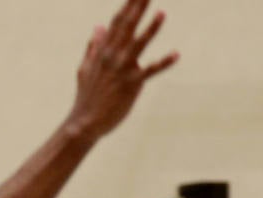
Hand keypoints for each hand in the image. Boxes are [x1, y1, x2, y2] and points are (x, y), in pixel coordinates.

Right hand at [67, 0, 177, 140]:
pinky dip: (163, 62)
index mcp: (103, 50)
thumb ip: (94, 46)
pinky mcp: (131, 84)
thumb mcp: (86, 67)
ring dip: (151, 28)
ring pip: (139, 43)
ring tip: (162, 12)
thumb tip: (98, 26)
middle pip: (127, 25)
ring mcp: (122, 68)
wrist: (85, 122)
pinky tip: (176, 54)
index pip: (116, 22)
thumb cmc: (87, 96)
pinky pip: (150, 71)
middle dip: (137, 7)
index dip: (127, 5)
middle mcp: (112, 55)